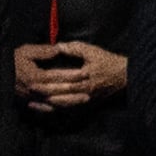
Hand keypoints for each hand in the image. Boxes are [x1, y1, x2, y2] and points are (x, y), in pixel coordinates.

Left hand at [14, 39, 128, 111]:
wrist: (126, 76)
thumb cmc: (109, 62)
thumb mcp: (93, 51)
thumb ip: (75, 48)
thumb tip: (58, 46)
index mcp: (86, 74)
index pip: (64, 76)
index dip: (49, 77)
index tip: (35, 77)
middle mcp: (85, 89)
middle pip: (62, 91)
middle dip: (45, 91)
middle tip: (30, 89)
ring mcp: (86, 98)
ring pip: (64, 102)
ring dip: (48, 102)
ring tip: (33, 101)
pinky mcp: (87, 103)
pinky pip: (70, 108)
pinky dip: (58, 108)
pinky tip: (47, 107)